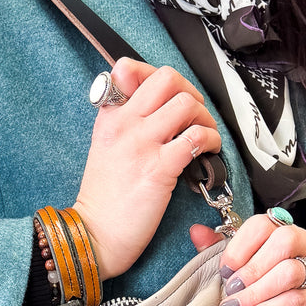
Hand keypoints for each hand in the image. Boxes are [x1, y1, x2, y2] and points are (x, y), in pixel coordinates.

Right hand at [72, 58, 221, 277]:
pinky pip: (195, 137)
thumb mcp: (104, 149)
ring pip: (185, 103)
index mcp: (108, 118)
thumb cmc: (104, 199)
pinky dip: (210, 140)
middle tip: (192, 114)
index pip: (130, 69)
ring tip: (202, 135)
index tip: (168, 98)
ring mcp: (141, 145)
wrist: (94, 236)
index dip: (156, 77)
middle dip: (189, 92)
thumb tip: (156, 109)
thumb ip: (124, 123)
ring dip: (203, 116)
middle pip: (166, 78)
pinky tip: (207, 152)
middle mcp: (123, 125)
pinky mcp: (159, 168)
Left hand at [189, 215, 305, 305]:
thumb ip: (226, 255)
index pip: (265, 223)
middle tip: (229, 289)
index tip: (224, 270)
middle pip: (284, 240)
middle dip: (250, 267)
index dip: (240, 245)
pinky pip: (294, 300)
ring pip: (289, 272)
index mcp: (292, 236)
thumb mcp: (248, 280)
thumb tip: (196, 230)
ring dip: (254, 291)